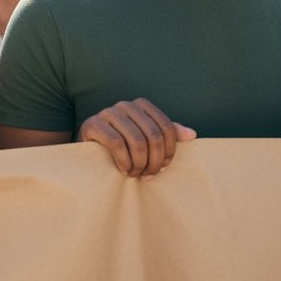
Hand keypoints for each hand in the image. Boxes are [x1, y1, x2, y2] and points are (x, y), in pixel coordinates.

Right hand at [78, 98, 195, 177]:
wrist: (88, 149)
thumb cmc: (122, 145)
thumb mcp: (145, 139)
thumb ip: (166, 135)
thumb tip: (192, 134)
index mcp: (141, 105)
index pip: (165, 127)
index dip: (169, 151)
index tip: (164, 167)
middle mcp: (125, 105)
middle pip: (153, 135)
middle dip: (154, 161)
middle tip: (149, 175)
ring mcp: (107, 112)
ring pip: (136, 140)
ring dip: (139, 164)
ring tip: (135, 174)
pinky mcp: (92, 123)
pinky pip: (116, 143)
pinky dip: (124, 161)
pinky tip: (123, 170)